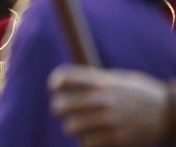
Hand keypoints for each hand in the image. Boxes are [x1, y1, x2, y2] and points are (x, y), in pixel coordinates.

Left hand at [48, 64, 169, 146]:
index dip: (55, 82)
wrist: (169, 112)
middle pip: (61, 104)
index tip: (54, 87)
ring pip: (71, 126)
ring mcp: (109, 119)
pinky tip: (90, 136)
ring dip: (70, 126)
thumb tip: (62, 83)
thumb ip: (93, 80)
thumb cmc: (138, 93)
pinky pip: (87, 142)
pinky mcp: (117, 138)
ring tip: (74, 126)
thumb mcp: (117, 78)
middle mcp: (103, 98)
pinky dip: (85, 140)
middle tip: (60, 110)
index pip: (65, 77)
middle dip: (58, 107)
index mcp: (102, 81)